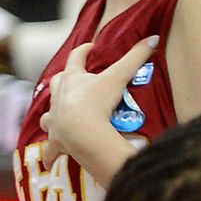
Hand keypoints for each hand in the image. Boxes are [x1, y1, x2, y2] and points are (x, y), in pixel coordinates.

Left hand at [38, 36, 157, 167]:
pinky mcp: (56, 141)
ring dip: (52, 115)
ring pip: (46, 115)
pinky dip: (50, 155)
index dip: (83, 51)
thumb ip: (136, 57)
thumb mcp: (118, 77)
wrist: (81, 131)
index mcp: (71, 80)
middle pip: (56, 84)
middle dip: (63, 81)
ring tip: (57, 117)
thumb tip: (153, 38)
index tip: (89, 47)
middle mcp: (58, 98)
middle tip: (72, 80)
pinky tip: (48, 163)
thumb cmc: (97, 101)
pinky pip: (50, 150)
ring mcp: (54, 120)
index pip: (75, 59)